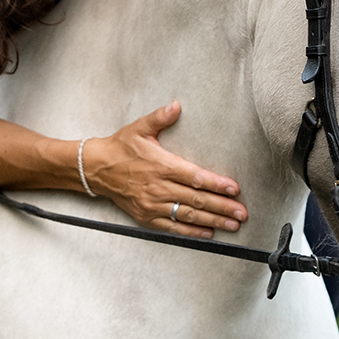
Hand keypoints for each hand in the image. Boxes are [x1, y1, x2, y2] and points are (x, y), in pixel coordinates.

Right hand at [83, 101, 245, 238]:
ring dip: (213, 221)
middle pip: (197, 200)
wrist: (96, 168)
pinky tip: (208, 233)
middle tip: (242, 213)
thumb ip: (160, 118)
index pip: (195, 177)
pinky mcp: (147, 216)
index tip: (234, 189)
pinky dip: (192, 232)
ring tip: (232, 225)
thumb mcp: (139, 128)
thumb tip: (176, 105)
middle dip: (223, 207)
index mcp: (162, 165)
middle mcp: (159, 187)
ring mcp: (153, 205)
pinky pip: (173, 227)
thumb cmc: (120, 147)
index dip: (217, 185)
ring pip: (188, 216)